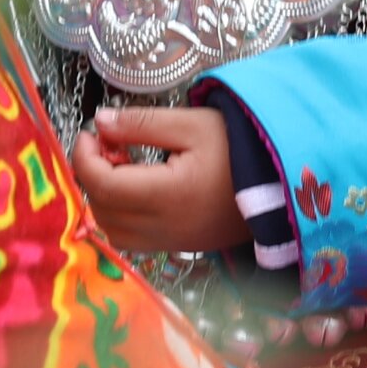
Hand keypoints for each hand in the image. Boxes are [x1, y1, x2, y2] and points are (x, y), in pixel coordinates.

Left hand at [66, 106, 252, 255]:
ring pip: (113, 229)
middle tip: (109, 143)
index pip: (102, 184)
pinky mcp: (178, 245)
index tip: (92, 132)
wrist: (282, 184)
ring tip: (123, 164)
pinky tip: (137, 187)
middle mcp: (164, 226)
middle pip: (102, 209)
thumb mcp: (191, 125)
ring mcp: (171, 241)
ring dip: (104, 197)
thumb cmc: (240, 149)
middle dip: (93, 174)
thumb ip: (141, 124)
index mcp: (167, 195)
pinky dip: (120, 215)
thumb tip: (101, 122)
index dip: (84, 157)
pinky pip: (132, 239)